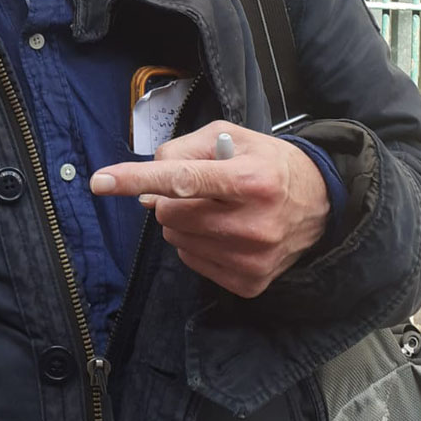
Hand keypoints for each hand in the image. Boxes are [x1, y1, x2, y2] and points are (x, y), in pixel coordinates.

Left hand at [90, 123, 328, 297]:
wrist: (320, 205)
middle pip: (170, 213)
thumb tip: (149, 181)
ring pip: (176, 238)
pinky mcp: (250, 283)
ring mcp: (253, 259)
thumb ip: (184, 149)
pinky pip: (191, 260)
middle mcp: (254, 224)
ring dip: (182, 221)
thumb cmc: (268, 164)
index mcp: (252, 180)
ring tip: (215, 208)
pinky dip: (195, 243)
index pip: (182, 180)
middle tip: (197, 189)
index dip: (136, 179)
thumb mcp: (231, 137)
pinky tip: (222, 231)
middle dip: (169, 198)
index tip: (100, 181)